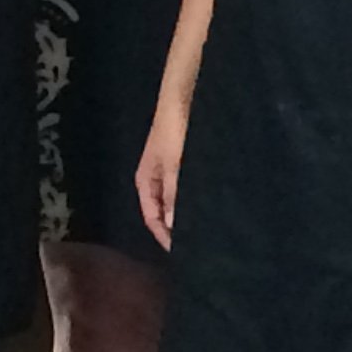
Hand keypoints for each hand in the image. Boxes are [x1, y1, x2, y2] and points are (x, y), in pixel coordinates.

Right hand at [136, 94, 188, 250]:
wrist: (179, 101)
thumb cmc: (173, 134)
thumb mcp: (174, 167)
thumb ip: (173, 196)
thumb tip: (173, 225)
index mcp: (145, 183)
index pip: (151, 218)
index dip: (164, 236)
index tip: (182, 250)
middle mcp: (153, 181)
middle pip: (161, 212)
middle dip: (174, 228)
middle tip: (196, 243)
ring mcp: (166, 172)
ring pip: (173, 202)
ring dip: (184, 214)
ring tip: (203, 228)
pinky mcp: (180, 165)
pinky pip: (183, 190)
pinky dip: (191, 201)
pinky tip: (205, 205)